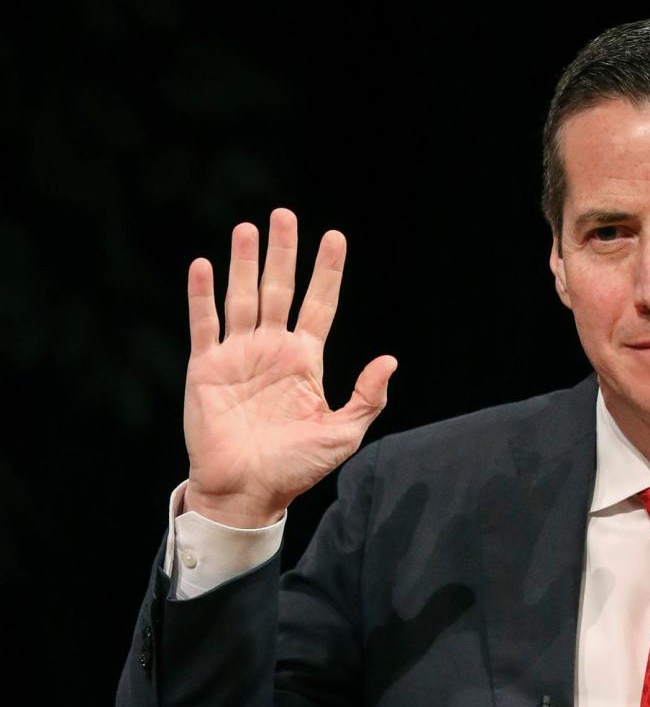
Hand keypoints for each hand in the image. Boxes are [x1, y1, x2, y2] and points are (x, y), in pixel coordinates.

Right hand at [182, 208, 396, 526]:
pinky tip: (203, 265)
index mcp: (306, 360)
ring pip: (242, 297)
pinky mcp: (206, 368)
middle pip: (280, 289)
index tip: (335, 237)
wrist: (246, 492)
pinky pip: (204, 324)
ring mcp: (239, 355)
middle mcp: (273, 350)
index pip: (320, 304)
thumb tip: (390, 359)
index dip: (327, 271)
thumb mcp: (343, 434)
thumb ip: (367, 397)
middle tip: (285, 214)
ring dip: (243, 262)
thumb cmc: (295, 468)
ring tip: (247, 227)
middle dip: (283, 252)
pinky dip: (202, 295)